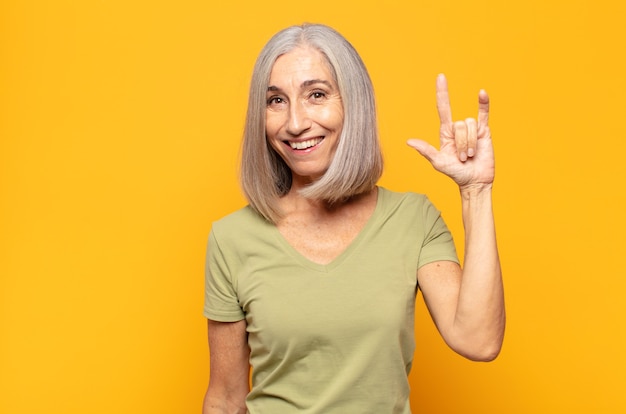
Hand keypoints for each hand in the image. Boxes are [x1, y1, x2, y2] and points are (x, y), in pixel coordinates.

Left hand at [407, 74, 493, 190]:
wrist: (474, 181)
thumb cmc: (455, 173)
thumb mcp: (438, 162)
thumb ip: (426, 150)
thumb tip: (409, 142)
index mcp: (445, 132)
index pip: (443, 108)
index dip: (442, 92)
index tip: (441, 77)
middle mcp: (458, 128)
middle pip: (459, 124)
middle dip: (461, 144)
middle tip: (462, 158)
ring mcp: (472, 129)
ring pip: (470, 125)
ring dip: (470, 143)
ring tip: (470, 155)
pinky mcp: (484, 131)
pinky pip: (484, 114)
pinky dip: (484, 103)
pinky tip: (482, 93)